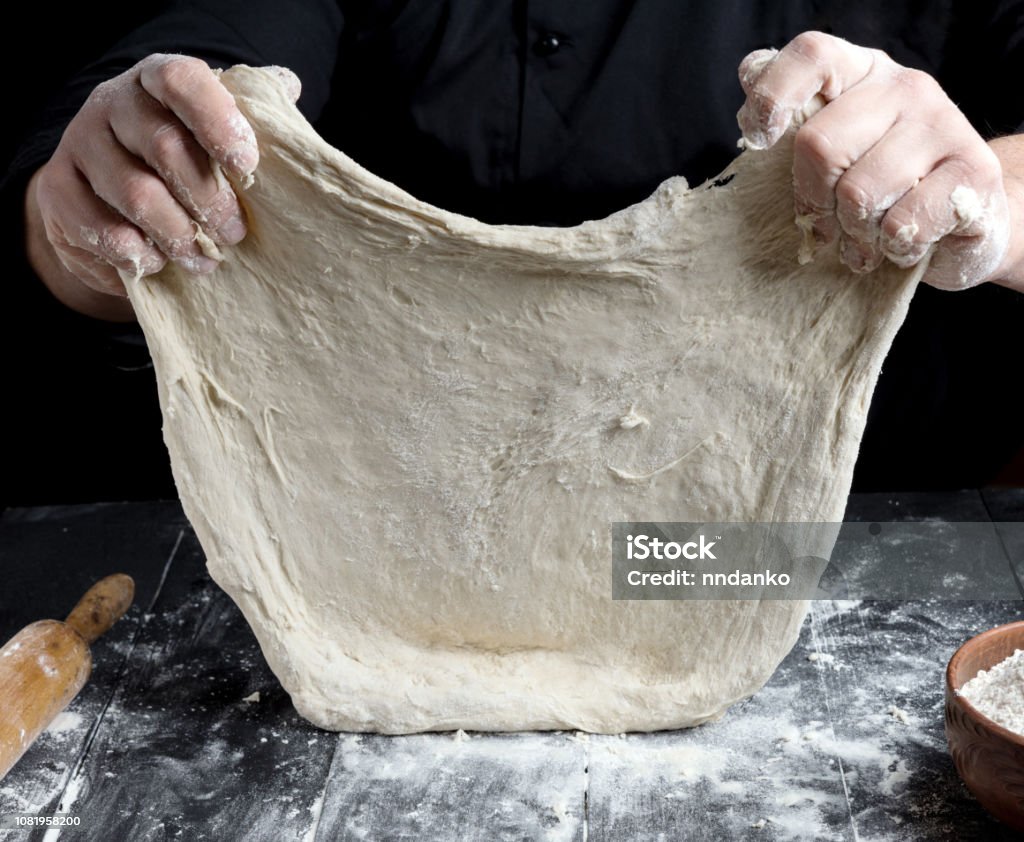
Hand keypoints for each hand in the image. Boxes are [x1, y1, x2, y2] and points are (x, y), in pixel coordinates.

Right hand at [26, 55, 300, 316]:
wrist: (112, 202)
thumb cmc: (184, 161)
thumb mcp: (215, 134)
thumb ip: (250, 112)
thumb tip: (287, 88)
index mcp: (155, 79)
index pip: (181, 81)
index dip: (217, 121)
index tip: (246, 167)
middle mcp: (112, 103)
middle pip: (164, 146)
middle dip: (209, 199)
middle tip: (235, 234)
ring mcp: (79, 144)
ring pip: (135, 194)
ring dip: (179, 234)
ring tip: (205, 259)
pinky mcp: (57, 191)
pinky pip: (101, 229)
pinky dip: (139, 253)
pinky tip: (161, 263)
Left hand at [736, 32, 1009, 290]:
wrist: (965, 219)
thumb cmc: (880, 188)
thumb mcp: (834, 153)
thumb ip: (795, 126)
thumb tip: (749, 104)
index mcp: (859, 73)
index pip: (811, 58)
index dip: (773, 97)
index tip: (758, 140)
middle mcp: (903, 86)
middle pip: (819, 146)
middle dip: (814, 202)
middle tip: (826, 227)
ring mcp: (942, 123)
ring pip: (858, 194)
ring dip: (854, 233)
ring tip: (865, 240)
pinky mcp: (973, 169)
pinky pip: (900, 224)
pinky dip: (890, 249)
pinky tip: (900, 245)